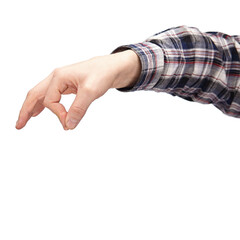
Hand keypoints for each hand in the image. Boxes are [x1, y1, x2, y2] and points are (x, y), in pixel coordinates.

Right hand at [16, 50, 140, 129]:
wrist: (112, 68)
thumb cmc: (102, 74)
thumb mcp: (90, 91)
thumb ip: (78, 109)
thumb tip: (68, 125)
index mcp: (59, 77)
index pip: (50, 101)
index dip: (58, 114)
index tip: (68, 123)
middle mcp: (57, 78)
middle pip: (35, 94)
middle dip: (26, 110)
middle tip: (19, 125)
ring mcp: (62, 81)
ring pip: (42, 95)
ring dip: (33, 107)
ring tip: (26, 120)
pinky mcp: (68, 86)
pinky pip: (52, 96)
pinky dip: (45, 105)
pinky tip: (41, 111)